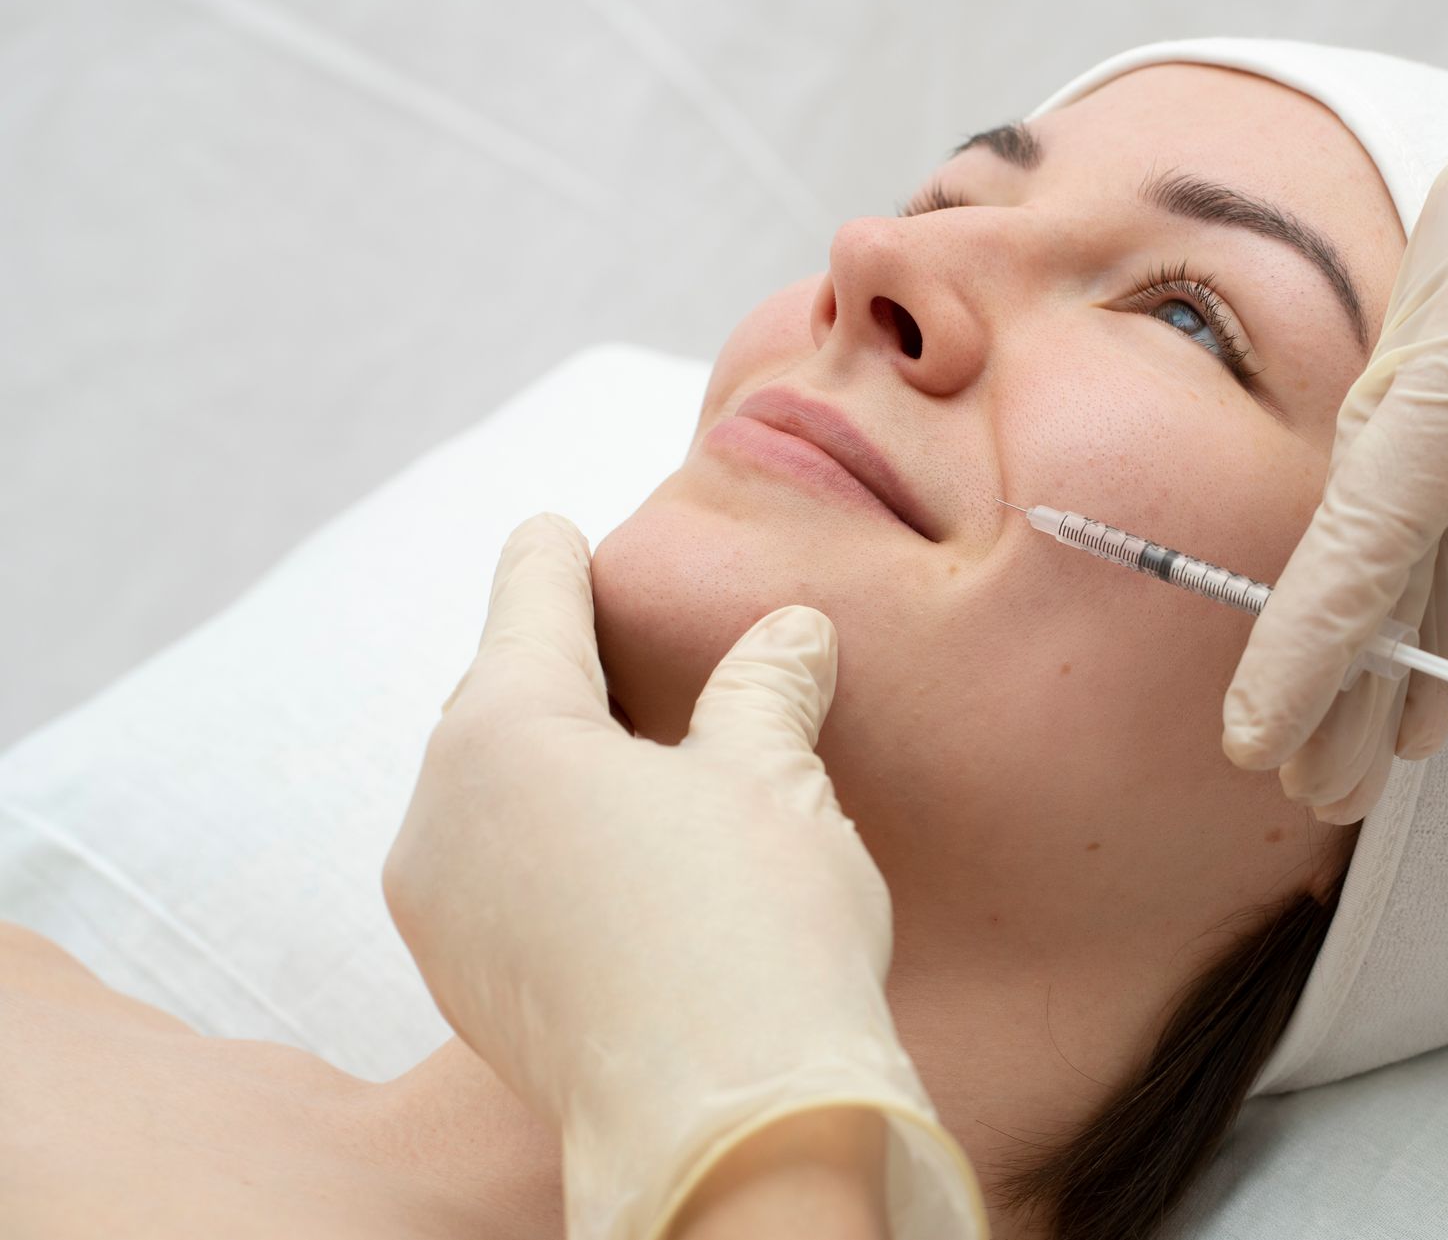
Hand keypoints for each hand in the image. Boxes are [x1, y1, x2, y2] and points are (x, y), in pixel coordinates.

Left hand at [384, 515, 984, 1239]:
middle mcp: (442, 816)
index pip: (530, 605)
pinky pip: (497, 876)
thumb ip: (767, 686)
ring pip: (492, 797)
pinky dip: (547, 844)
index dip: (552, 560)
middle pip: (500, 701)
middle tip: (617, 644)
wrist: (729, 1130)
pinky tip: (620, 859)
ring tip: (634, 758)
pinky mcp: (470, 991)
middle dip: (558, 667)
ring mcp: (442, 916)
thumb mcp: (773, 777)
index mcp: (503, 733)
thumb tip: (792, 632)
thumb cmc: (754, 931)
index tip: (552, 529)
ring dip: (554, 764)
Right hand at [1222, 150, 1447, 820]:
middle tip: (1318, 784)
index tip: (1256, 740)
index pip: (1385, 493)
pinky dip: (1420, 566)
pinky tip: (1412, 674)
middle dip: (1349, 651)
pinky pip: (1418, 456)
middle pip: (1373, 494)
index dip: (1316, 632)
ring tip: (1353, 759)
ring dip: (1377, 624)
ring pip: (1385, 486)